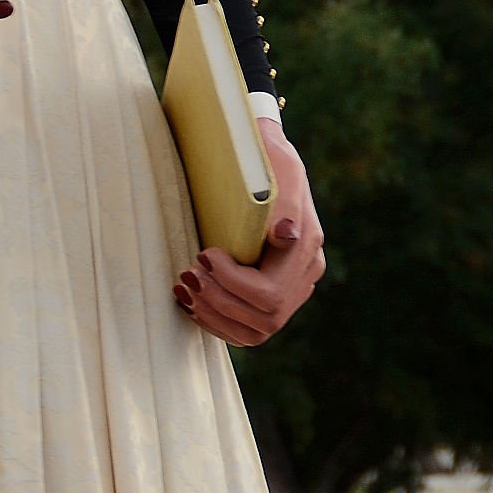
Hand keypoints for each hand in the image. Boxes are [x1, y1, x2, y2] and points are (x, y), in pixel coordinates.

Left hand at [171, 124, 325, 347]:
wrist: (260, 160)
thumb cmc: (265, 160)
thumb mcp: (279, 166)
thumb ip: (286, 200)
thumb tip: (285, 234)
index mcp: (307, 249)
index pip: (271, 291)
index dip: (232, 283)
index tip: (204, 254)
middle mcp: (304, 276)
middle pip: (265, 318)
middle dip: (218, 301)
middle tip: (187, 274)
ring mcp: (289, 291)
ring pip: (256, 332)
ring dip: (214, 316)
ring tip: (185, 290)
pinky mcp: (270, 298)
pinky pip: (247, 330)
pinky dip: (216, 322)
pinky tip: (192, 304)